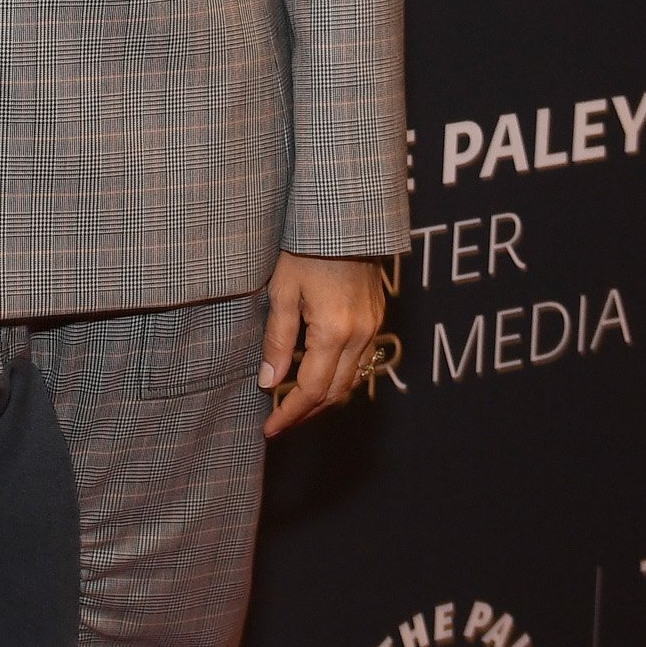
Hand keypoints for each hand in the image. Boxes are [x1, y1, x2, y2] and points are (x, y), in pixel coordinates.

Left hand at [258, 250, 384, 436]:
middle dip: (306, 412)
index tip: (269, 428)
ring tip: (294, 403)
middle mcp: (360, 336)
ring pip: (351, 381)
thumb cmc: (305, 246)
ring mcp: (373, 327)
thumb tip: (269, 383)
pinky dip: (339, 376)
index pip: (311, 391)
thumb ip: (277, 340)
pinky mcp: (376, 316)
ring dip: (324, 397)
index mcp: (334, 332)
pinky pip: (361, 361)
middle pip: (335, 393)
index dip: (289, 414)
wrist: (343, 218)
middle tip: (279, 420)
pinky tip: (318, 373)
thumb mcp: (282, 290)